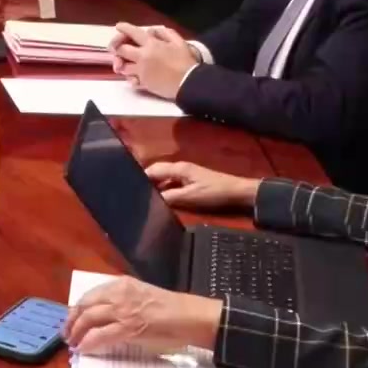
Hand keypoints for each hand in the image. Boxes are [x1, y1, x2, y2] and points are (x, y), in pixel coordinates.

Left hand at [64, 276, 223, 353]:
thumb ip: (123, 301)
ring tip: (72, 343)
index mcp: (121, 284)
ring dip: (76, 333)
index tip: (72, 318)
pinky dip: (87, 343)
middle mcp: (118, 294)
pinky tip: (83, 349)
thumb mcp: (141, 296)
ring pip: (88, 319)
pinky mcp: (126, 328)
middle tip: (66, 334)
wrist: (189, 316)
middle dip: (71, 321)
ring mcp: (121, 310)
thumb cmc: (171, 309)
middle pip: (84, 306)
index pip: (90, 295)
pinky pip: (99, 335)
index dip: (77, 308)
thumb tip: (105, 316)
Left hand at [110, 21, 197, 98]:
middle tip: (116, 48)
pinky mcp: (143, 83)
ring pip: (122, 67)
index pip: (133, 32)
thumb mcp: (179, 41)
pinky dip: (130, 78)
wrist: (189, 82)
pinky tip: (133, 76)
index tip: (119, 26)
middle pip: (121, 50)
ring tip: (125, 64)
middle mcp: (142, 56)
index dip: (124, 28)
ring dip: (122, 64)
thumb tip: (151, 31)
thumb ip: (164, 33)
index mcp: (151, 44)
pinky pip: (130, 80)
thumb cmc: (185, 61)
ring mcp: (141, 71)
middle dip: (116, 48)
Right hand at [145, 161, 260, 211]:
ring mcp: (186, 174)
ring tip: (144, 199)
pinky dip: (165, 190)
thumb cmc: (215, 192)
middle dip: (146, 182)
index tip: (128, 188)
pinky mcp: (191, 181)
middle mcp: (180, 168)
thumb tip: (151, 199)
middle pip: (157, 173)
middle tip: (134, 195)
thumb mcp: (190, 197)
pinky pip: (172, 183)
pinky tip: (162, 200)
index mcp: (178, 168)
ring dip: (155, 187)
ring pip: (165, 179)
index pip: (152, 170)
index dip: (140, 177)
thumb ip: (170, 197)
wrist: (238, 192)